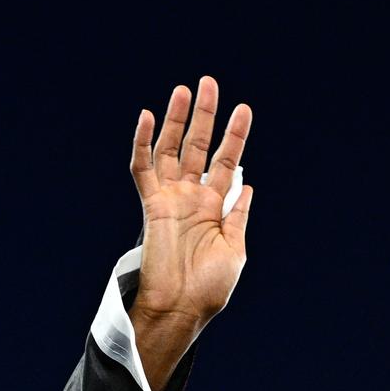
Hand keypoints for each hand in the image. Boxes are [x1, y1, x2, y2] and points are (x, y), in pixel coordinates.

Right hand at [130, 75, 253, 322]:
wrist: (182, 308)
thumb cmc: (209, 287)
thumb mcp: (235, 249)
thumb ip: (238, 215)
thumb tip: (248, 185)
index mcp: (215, 207)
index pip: (227, 161)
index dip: (235, 136)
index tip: (245, 109)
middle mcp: (192, 197)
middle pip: (199, 146)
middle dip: (205, 116)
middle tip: (209, 83)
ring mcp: (170, 198)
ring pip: (170, 149)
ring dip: (177, 120)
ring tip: (184, 90)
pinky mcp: (151, 205)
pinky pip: (142, 169)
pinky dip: (141, 143)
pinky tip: (145, 117)